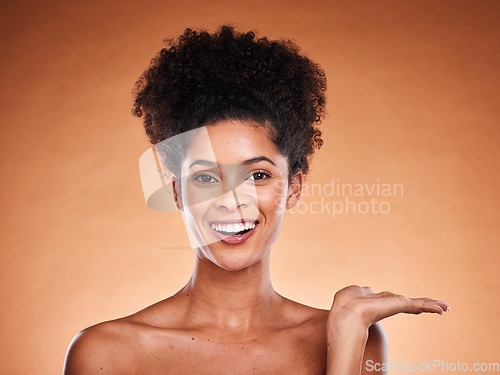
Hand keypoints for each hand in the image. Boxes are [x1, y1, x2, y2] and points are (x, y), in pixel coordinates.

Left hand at [328, 285, 449, 328]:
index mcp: (378, 301)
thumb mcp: (355, 292)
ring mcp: (395, 306)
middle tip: (439, 307)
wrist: (348, 312)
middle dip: (424, 305)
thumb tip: (368, 290)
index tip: (415, 305)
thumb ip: (363, 291)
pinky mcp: (400, 305)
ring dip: (432, 305)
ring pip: (418, 305)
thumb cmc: (346, 303)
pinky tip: (443, 309)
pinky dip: (432, 306)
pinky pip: (419, 305)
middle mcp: (389, 304)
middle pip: (411, 304)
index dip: (405, 302)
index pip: (395, 301)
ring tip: (446, 307)